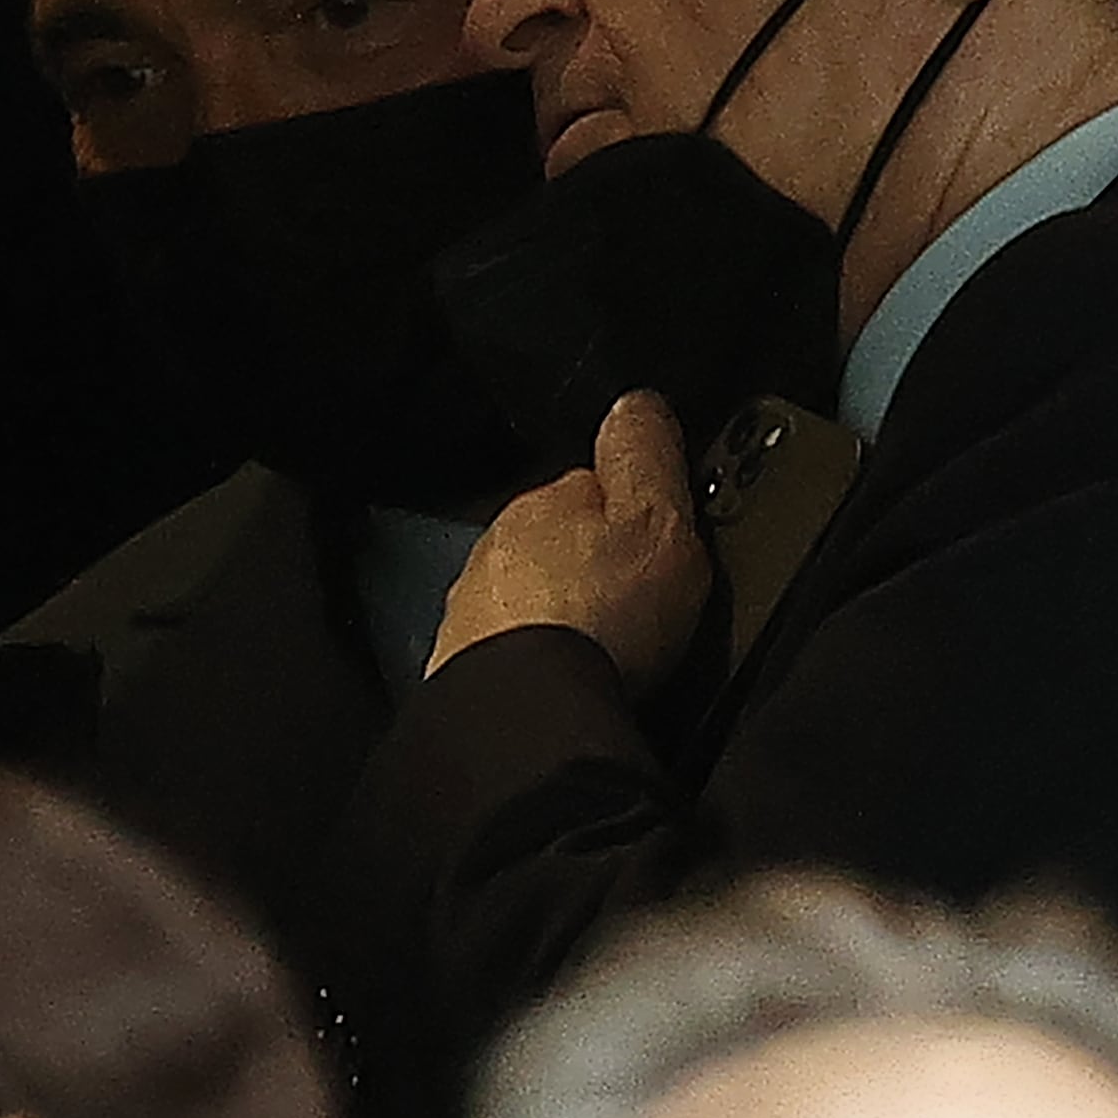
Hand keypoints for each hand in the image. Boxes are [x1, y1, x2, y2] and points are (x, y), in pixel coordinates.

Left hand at [428, 392, 711, 691]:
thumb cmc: (599, 622)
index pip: (591, 487)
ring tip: (606, 658)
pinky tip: (565, 685)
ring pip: (526, 602)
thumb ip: (646, 452)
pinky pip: (508, 656)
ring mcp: (470, 612)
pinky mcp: (459, 671)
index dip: (633, 514)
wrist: (530, 716)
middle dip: (588, 570)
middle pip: (555, 547)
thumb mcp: (658, 521)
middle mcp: (494, 550)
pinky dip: (533, 665)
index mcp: (542, 503)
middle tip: (637, 613)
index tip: (659, 545)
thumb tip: (636, 401)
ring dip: (557, 619)